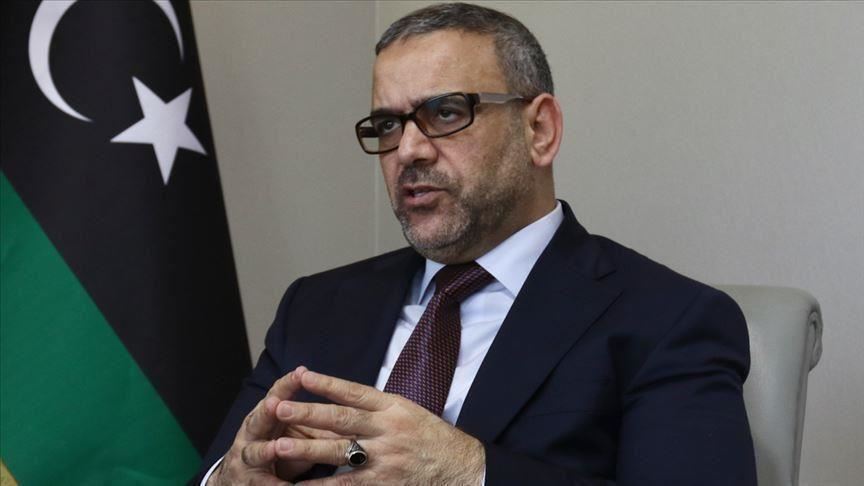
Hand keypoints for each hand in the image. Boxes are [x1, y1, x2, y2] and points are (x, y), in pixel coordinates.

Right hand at [209, 366, 340, 484]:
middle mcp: (252, 435)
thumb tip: (348, 411)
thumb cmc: (274, 452)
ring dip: (264, 450)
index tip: (301, 372)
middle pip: (258, 420)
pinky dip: (273, 485)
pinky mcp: (247, 483)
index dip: (287, 385)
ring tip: (275, 448)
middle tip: (275, 404)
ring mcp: (246, 459)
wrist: (242, 479)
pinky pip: (261, 484)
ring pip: (254, 453)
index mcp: (266, 417)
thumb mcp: (292, 434)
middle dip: (266, 411)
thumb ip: (312, 423)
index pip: (276, 396)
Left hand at [272, 370, 484, 485]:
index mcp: (394, 407)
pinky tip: (301, 485)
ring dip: (306, 449)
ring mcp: (385, 458)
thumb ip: (378, 408)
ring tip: (278, 446)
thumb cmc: (433, 439)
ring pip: (339, 451)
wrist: (462, 469)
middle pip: (341, 419)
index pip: (355, 392)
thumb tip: (342, 398)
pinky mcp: (383, 484)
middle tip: (280, 406)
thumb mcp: (410, 412)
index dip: (327, 384)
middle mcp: (388, 430)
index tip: (302, 376)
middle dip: (307, 413)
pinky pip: (347, 484)